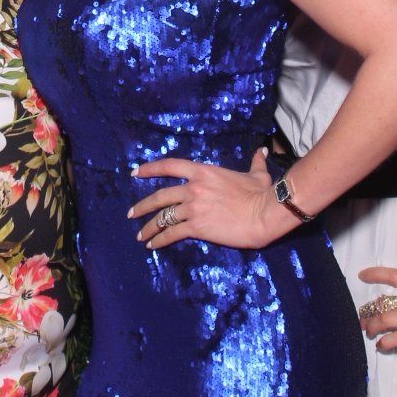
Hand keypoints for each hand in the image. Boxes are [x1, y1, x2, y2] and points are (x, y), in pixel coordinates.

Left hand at [129, 147, 291, 250]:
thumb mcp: (257, 174)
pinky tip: (153, 245)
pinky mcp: (197, 227)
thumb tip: (262, 151)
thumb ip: (255, 162)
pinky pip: (172, 233)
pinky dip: (160, 240)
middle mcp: (193, 188)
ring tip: (141, 235)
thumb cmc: (261, 194)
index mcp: (203, 171)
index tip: (135, 173)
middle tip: (132, 213)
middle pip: (160, 196)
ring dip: (149, 227)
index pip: (169, 166)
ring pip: (163, 217)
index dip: (150, 168)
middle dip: (143, 206)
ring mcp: (193, 208)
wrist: (264, 214)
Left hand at [358, 266, 396, 352]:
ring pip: (387, 320)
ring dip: (373, 326)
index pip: (395, 276)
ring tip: (367, 332)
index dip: (377, 274)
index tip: (362, 275)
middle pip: (385, 304)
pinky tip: (381, 345)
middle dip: (370, 312)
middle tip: (362, 318)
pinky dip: (386, 342)